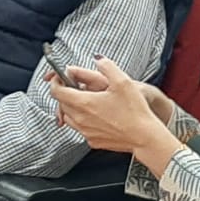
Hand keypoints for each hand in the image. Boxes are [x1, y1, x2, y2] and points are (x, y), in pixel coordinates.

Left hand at [49, 57, 175, 156]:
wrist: (144, 137)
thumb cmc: (135, 111)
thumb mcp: (122, 81)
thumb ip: (107, 66)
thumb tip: (98, 59)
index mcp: (84, 103)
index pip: (56, 91)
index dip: (55, 82)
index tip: (59, 77)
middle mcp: (80, 119)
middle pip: (61, 104)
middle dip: (64, 93)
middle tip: (75, 86)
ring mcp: (85, 132)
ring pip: (69, 118)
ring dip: (71, 108)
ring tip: (85, 100)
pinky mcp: (92, 141)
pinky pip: (80, 129)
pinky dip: (82, 120)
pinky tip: (96, 115)